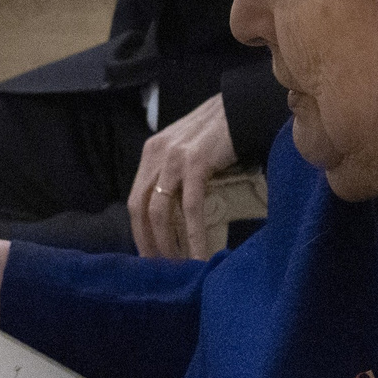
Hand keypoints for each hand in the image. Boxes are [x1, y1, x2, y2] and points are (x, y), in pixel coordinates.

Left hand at [129, 93, 236, 258]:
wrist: (241, 108)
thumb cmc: (218, 132)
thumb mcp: (184, 148)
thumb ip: (173, 172)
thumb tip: (175, 208)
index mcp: (151, 153)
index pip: (136, 200)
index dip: (140, 231)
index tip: (150, 254)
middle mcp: (156, 156)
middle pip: (141, 209)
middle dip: (148, 242)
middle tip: (161, 268)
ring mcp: (174, 160)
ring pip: (161, 212)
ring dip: (167, 243)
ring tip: (179, 266)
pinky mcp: (195, 164)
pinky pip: (191, 208)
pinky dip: (193, 235)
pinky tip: (199, 254)